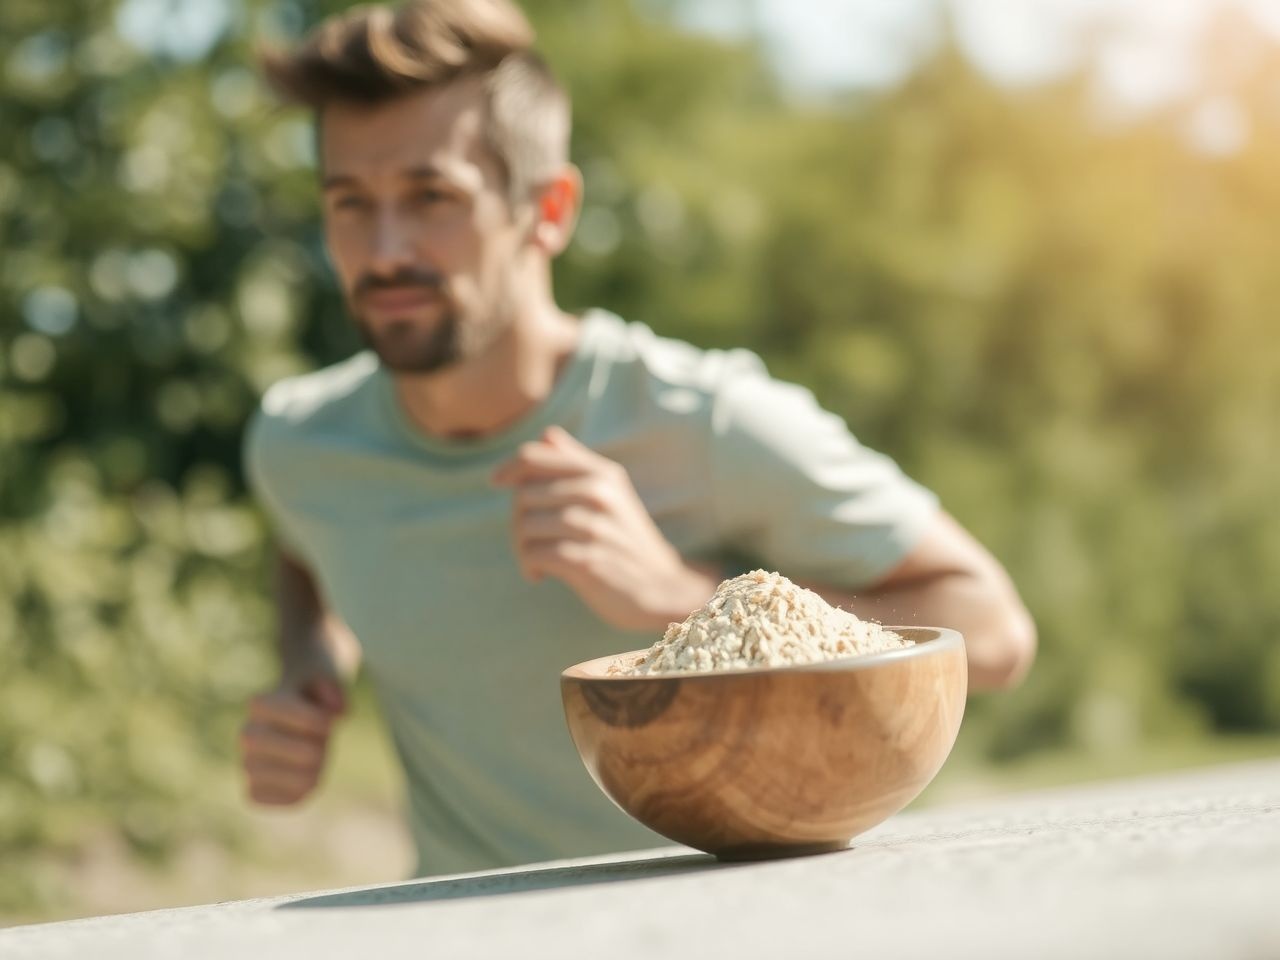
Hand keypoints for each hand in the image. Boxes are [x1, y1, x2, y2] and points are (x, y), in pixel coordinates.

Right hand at [240, 674, 344, 805]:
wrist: (290, 715)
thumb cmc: (313, 695)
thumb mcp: (327, 675)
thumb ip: (334, 685)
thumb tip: (337, 712)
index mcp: (261, 703)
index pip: (313, 722)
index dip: (328, 723)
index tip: (325, 718)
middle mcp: (247, 735)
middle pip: (309, 755)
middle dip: (325, 748)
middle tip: (318, 741)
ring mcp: (247, 765)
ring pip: (302, 781)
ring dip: (319, 769)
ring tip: (310, 757)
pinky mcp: (254, 792)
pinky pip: (291, 800)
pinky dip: (306, 790)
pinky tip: (299, 775)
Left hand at [491, 426, 716, 630]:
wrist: (663, 587)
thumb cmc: (627, 539)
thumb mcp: (611, 493)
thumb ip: (578, 462)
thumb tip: (547, 434)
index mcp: (601, 473)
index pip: (535, 456)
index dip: (509, 467)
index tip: (496, 482)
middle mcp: (598, 494)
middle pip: (523, 495)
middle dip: (517, 520)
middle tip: (529, 540)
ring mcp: (594, 527)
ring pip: (525, 526)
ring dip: (522, 548)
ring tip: (535, 560)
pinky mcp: (587, 561)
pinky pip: (535, 554)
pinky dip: (530, 567)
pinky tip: (540, 574)